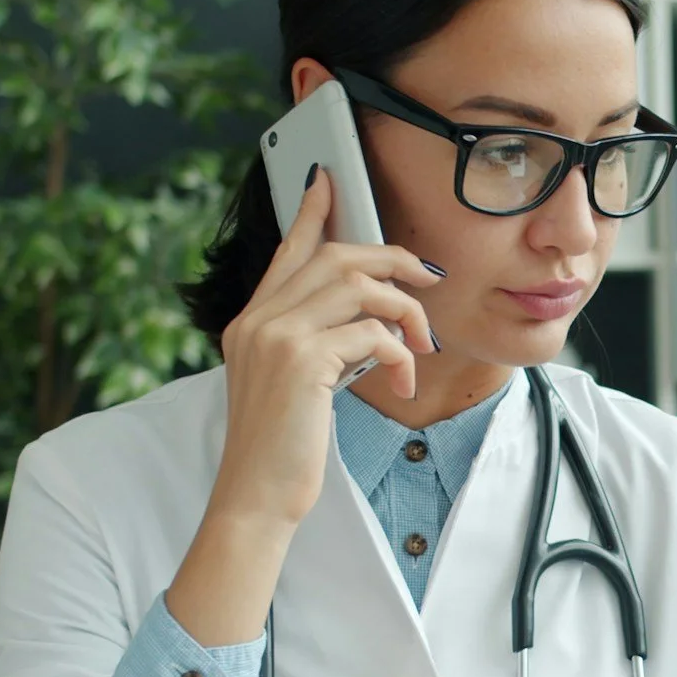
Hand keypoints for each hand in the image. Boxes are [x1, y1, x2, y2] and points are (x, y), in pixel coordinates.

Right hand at [212, 164, 441, 526]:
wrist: (257, 496)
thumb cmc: (282, 449)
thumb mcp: (293, 386)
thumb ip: (316, 344)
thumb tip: (367, 321)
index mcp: (251, 322)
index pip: (286, 252)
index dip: (311, 213)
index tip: (328, 180)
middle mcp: (258, 320)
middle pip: (335, 256)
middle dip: (391, 260)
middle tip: (426, 277)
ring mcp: (276, 337)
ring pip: (359, 286)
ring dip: (405, 311)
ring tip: (422, 344)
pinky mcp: (302, 360)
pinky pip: (372, 333)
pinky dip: (400, 353)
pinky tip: (403, 382)